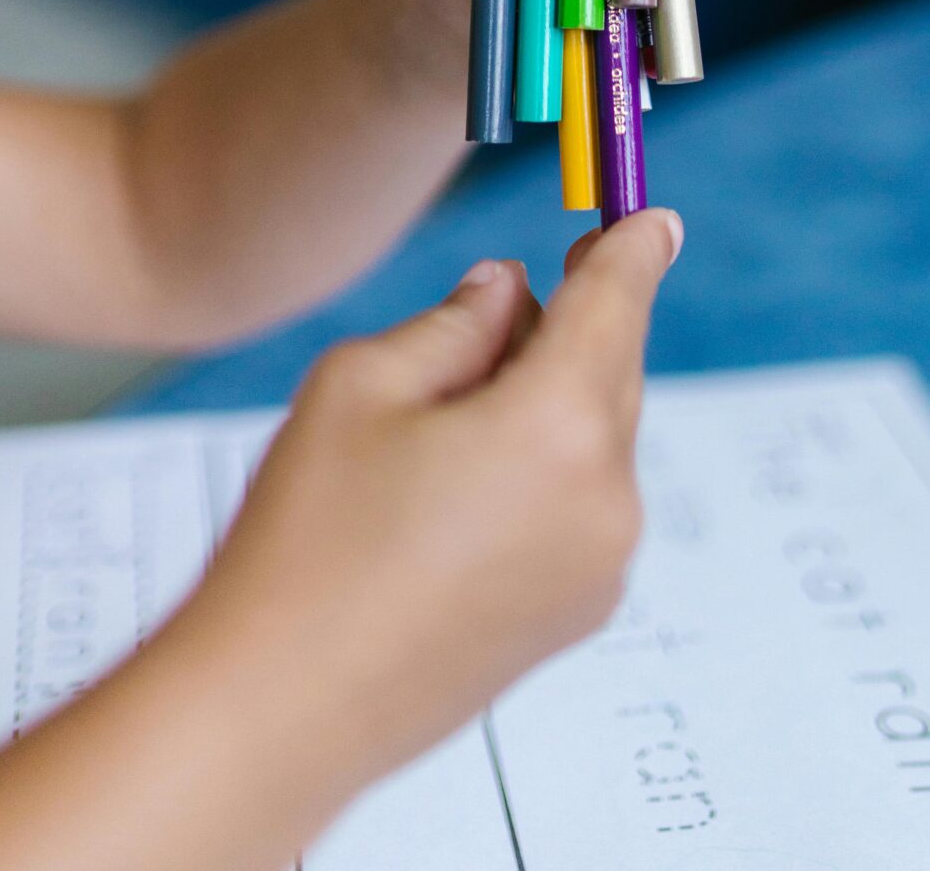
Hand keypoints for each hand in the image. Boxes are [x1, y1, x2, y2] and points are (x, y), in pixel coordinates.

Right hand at [175, 210, 681, 834]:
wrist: (279, 711)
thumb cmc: (308, 539)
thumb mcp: (361, 384)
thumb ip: (455, 323)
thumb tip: (508, 292)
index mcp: (561, 428)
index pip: (617, 303)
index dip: (630, 247)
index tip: (650, 218)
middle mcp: (605, 502)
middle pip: (611, 371)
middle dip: (565, 328)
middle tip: (495, 308)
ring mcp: (598, 569)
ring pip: (596, 440)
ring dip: (547, 405)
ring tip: (436, 427)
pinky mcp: (575, 615)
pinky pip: (582, 504)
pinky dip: (544, 470)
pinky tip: (450, 491)